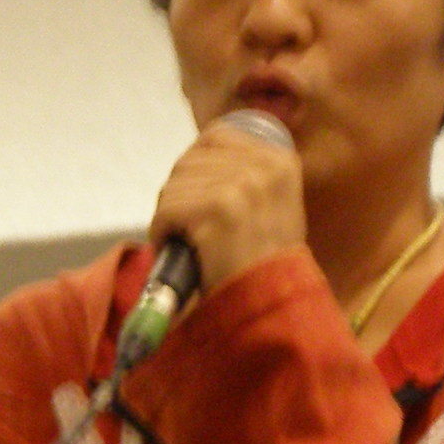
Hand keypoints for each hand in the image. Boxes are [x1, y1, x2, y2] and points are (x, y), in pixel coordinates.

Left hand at [150, 115, 307, 294]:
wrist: (270, 306)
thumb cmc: (268, 264)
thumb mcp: (276, 206)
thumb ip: (251, 174)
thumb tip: (204, 155)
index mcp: (280, 159)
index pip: (216, 136)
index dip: (195, 165)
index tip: (194, 193)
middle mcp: (264, 166)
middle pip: (190, 161)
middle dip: (180, 195)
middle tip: (188, 227)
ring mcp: (241, 186)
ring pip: (174, 186)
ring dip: (170, 217)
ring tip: (187, 242)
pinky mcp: (217, 210)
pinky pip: (167, 210)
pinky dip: (162, 233)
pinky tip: (178, 250)